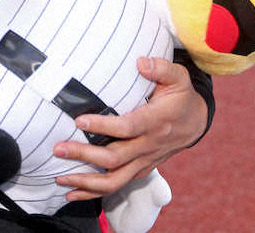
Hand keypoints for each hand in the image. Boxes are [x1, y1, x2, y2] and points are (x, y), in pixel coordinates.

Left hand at [52, 56, 206, 202]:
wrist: (196, 122)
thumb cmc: (181, 96)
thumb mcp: (178, 77)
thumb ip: (161, 68)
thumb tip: (141, 62)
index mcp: (156, 122)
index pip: (127, 127)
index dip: (103, 125)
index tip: (79, 120)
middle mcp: (149, 145)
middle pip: (115, 157)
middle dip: (85, 155)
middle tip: (59, 149)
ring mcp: (145, 160)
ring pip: (116, 180)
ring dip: (87, 182)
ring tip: (61, 179)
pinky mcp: (141, 169)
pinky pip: (118, 185)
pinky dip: (95, 192)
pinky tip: (74, 193)